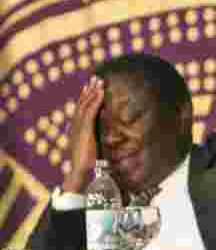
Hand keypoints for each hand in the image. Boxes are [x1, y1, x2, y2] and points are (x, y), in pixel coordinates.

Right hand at [61, 76, 104, 192]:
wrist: (79, 171)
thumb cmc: (88, 161)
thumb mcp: (93, 145)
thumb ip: (97, 136)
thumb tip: (106, 132)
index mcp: (77, 128)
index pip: (80, 108)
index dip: (85, 97)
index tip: (90, 86)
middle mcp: (75, 125)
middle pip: (82, 103)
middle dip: (89, 90)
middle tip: (95, 78)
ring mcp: (78, 126)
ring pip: (85, 104)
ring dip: (93, 92)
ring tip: (100, 81)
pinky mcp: (83, 129)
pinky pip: (90, 111)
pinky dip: (95, 100)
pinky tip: (101, 92)